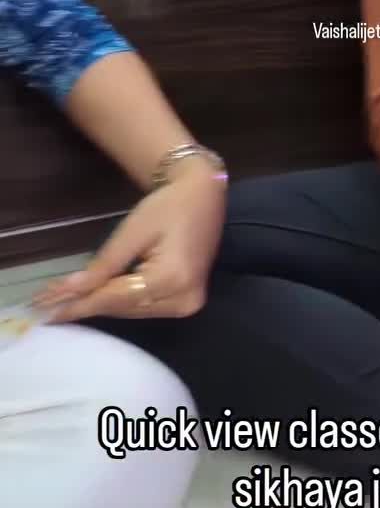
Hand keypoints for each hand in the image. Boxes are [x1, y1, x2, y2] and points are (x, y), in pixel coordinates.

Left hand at [35, 159, 225, 320]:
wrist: (203, 196)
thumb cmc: (169, 205)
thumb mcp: (133, 231)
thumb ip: (104, 266)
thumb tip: (69, 291)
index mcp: (172, 278)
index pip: (115, 297)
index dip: (79, 304)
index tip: (47, 311)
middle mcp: (183, 299)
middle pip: (124, 307)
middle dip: (86, 305)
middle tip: (49, 307)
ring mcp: (188, 303)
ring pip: (132, 310)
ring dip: (102, 305)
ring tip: (66, 305)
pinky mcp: (186, 301)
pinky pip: (145, 306)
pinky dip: (120, 302)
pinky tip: (97, 299)